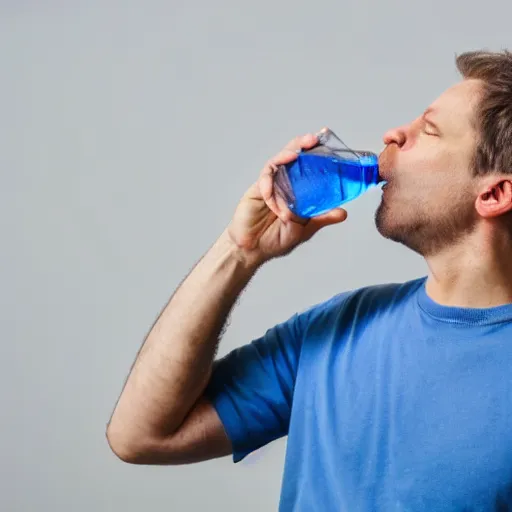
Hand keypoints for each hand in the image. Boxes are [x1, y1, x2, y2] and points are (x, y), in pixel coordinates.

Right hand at [226, 130, 347, 266]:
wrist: (253, 250)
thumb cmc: (275, 239)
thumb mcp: (305, 229)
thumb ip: (321, 218)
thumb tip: (343, 213)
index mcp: (297, 190)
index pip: (306, 165)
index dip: (315, 151)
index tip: (325, 138)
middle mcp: (284, 184)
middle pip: (292, 157)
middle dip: (301, 144)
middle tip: (313, 140)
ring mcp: (270, 186)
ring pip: (277, 162)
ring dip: (286, 155)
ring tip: (295, 154)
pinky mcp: (256, 190)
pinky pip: (264, 180)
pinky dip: (270, 182)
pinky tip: (273, 188)